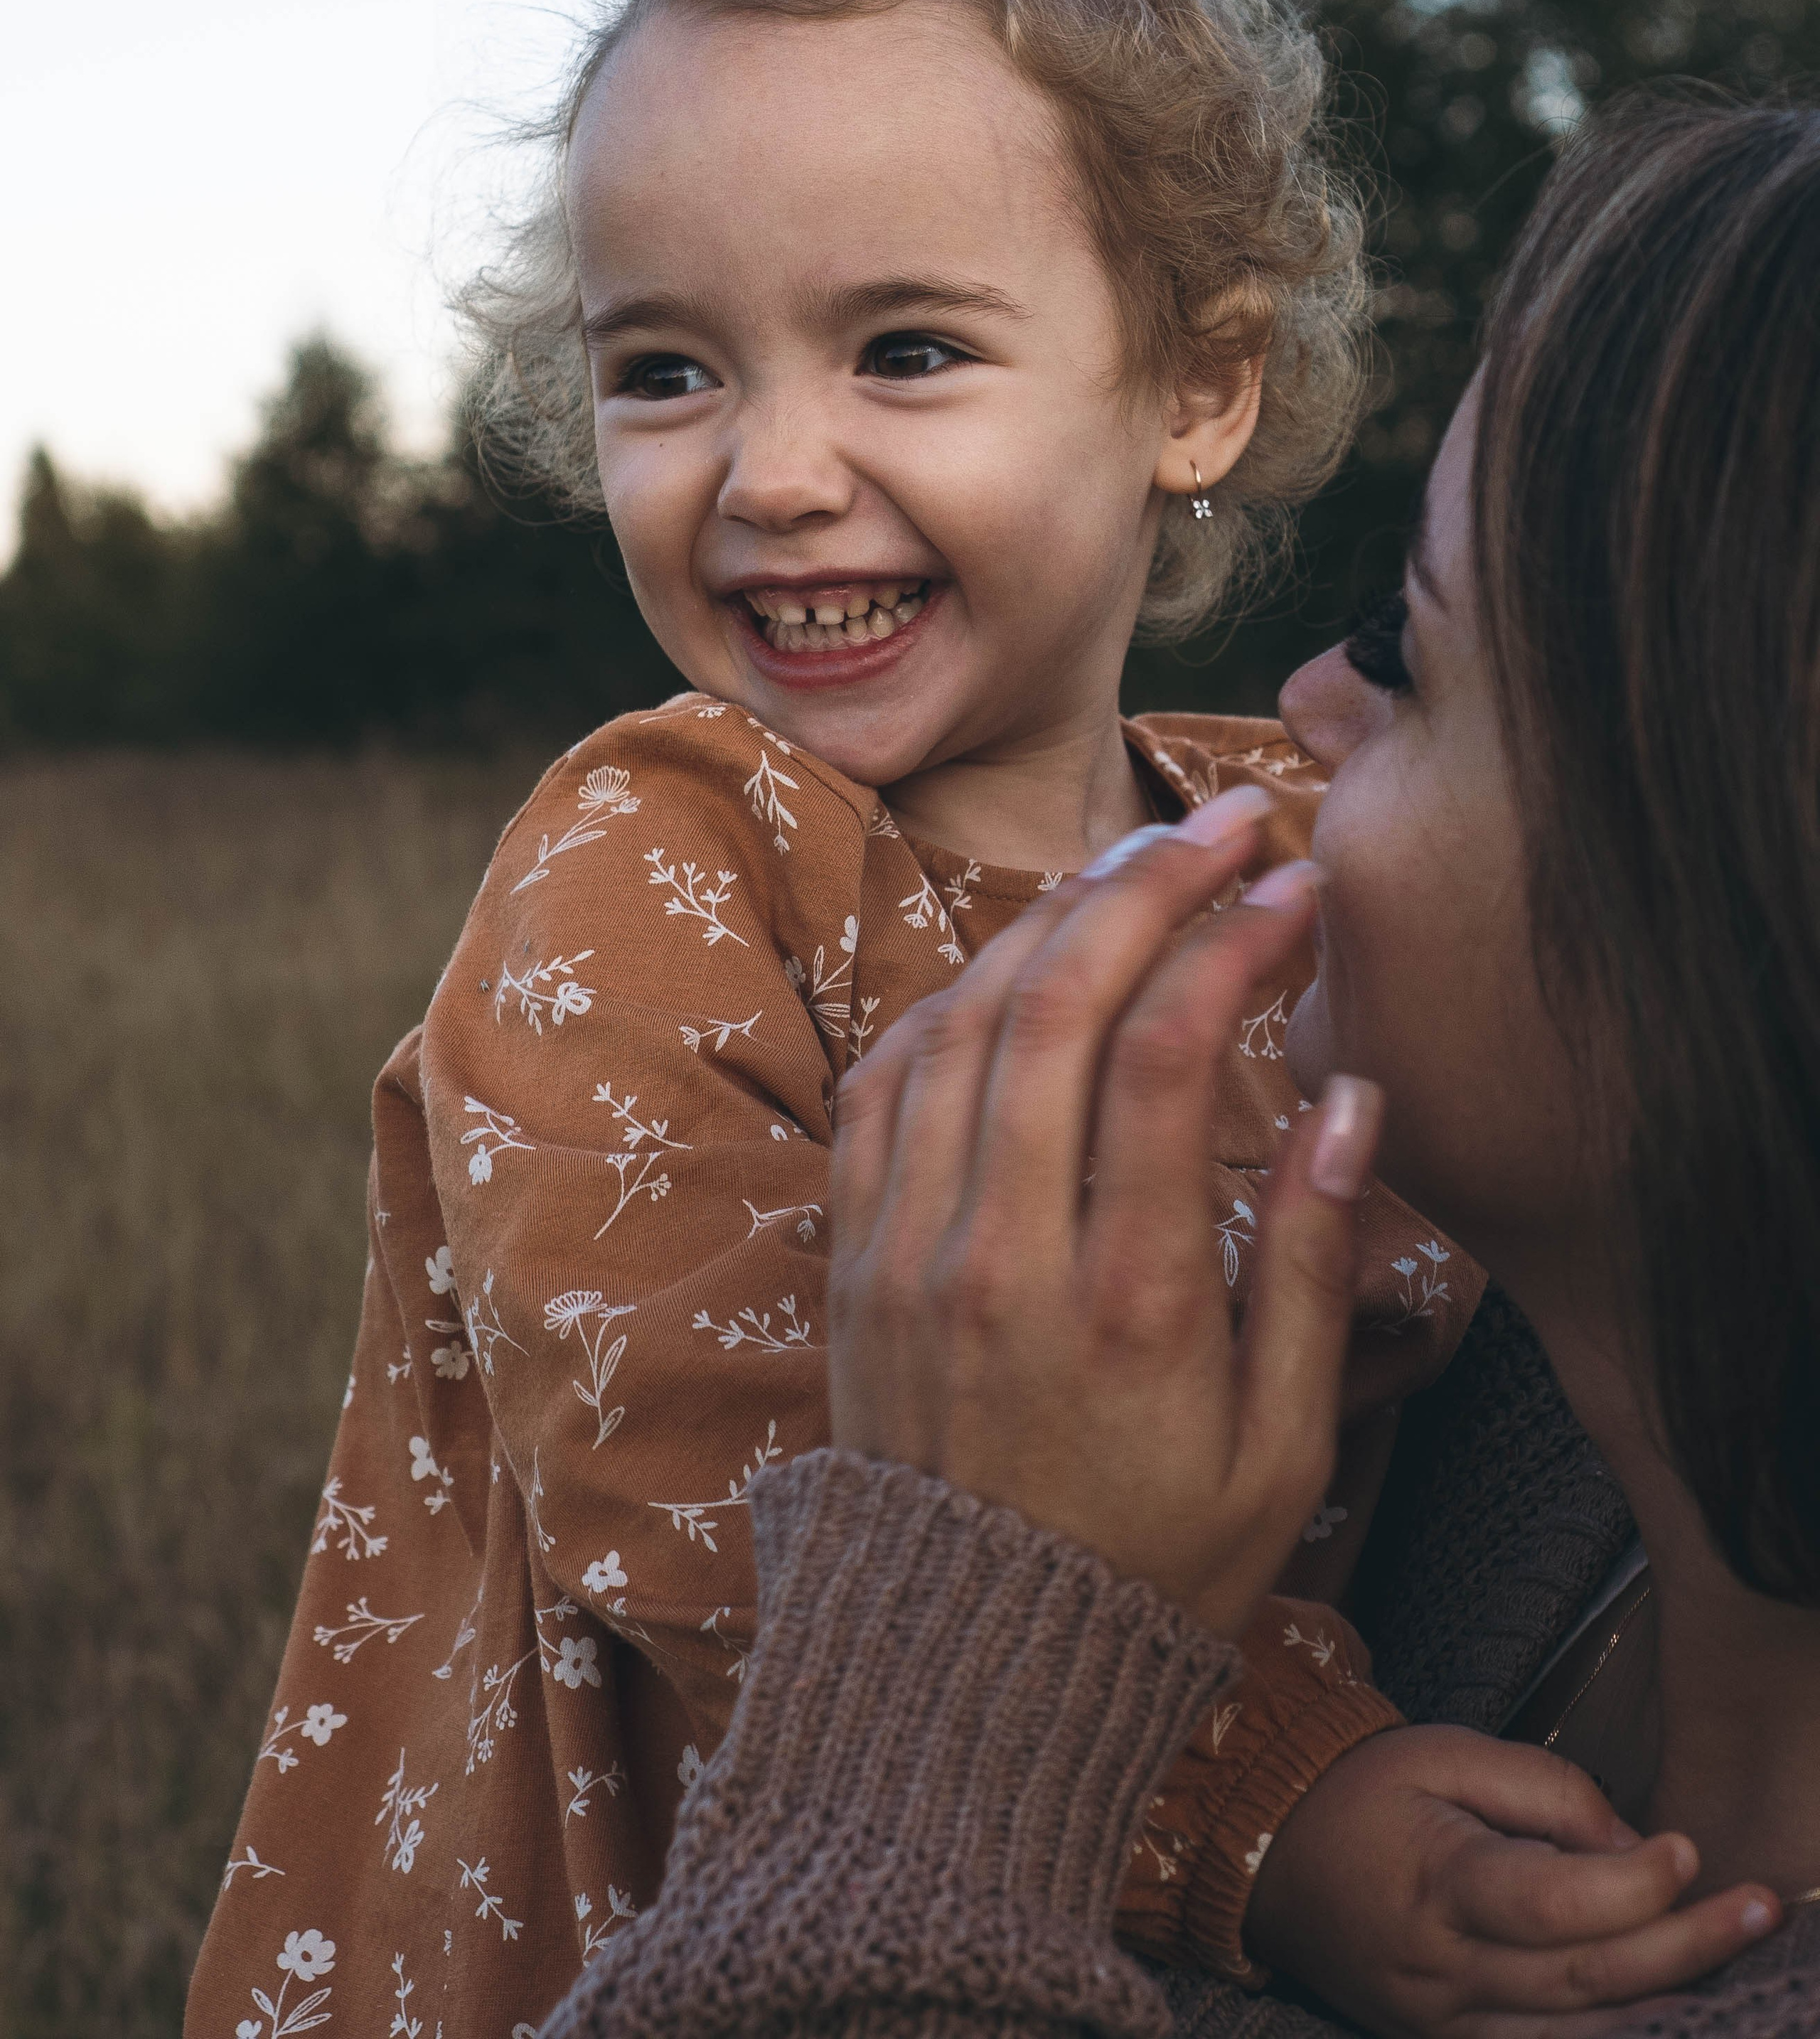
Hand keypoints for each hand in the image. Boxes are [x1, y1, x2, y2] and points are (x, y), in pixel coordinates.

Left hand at [828, 784, 1382, 1641]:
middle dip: (1151, 883)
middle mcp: (997, 1254)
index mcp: (1123, 1302)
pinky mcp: (849, 1256)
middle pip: (1058, 1000)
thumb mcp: (1282, 1451)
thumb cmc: (1150, 1562)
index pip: (1166, 1054)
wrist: (965, 1673)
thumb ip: (1309, 1270)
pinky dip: (953, 996)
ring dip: (1051, 917)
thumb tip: (1344, 1103)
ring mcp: (905, 1248)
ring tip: (1137, 866)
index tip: (1294, 886)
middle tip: (1228, 821)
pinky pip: (884, 1080)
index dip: (1233, 939)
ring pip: (963, 1018)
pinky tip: (1020, 963)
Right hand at [1244, 1722, 1781, 2038]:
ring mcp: (1445, 2023)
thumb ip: (1541, 1789)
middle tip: (1759, 1910)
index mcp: (1435, 1883)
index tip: (1686, 1848)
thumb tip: (1629, 1843)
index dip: (1629, 1885)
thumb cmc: (1366, 1790)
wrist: (1274, 1855)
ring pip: (1574, 2038)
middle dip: (1682, 1948)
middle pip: (1582, 1981)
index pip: (1549, 1904)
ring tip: (1736, 1963)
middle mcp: (1442, 1970)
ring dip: (1663, 2004)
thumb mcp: (1444, 1751)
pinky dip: (1611, 2038)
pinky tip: (1666, 2009)